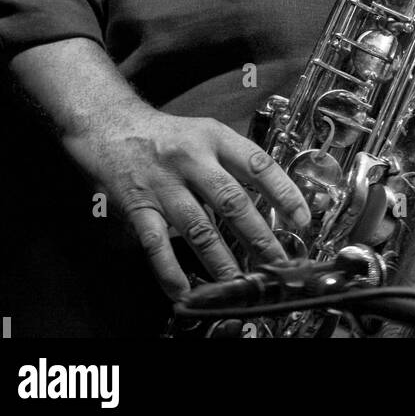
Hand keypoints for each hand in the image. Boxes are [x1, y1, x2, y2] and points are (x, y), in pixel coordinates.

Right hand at [62, 104, 310, 301]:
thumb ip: (233, 163)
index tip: (302, 220)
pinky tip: (183, 291)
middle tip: (277, 264)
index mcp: (215, 138)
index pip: (257, 164)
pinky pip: (156, 243)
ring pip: (199, 227)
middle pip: (232, 201)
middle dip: (258, 237)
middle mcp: (192, 158)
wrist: (111, 124)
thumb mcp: (206, 134)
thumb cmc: (167, 135)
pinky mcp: (137, 204)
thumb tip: (272, 199)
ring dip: (221, 260)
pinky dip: (170, 270)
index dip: (284, 192)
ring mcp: (164, 183)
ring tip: (239, 285)